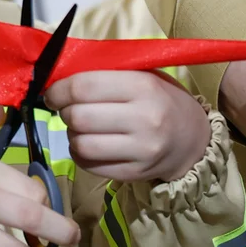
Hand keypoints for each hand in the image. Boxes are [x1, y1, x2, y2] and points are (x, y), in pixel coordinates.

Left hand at [44, 70, 209, 182]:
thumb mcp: (143, 75)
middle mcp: (144, 119)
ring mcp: (141, 150)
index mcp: (143, 86)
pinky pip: (89, 165)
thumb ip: (107, 73)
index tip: (52, 93)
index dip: (59, 90)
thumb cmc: (160, 99)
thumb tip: (58, 75)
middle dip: (64, 112)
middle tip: (67, 109)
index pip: (84, 86)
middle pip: (79, 117)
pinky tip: (88, 144)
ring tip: (79, 128)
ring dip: (70, 135)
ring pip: (81, 144)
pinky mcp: (135, 173)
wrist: (193, 139)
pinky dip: (80, 154)